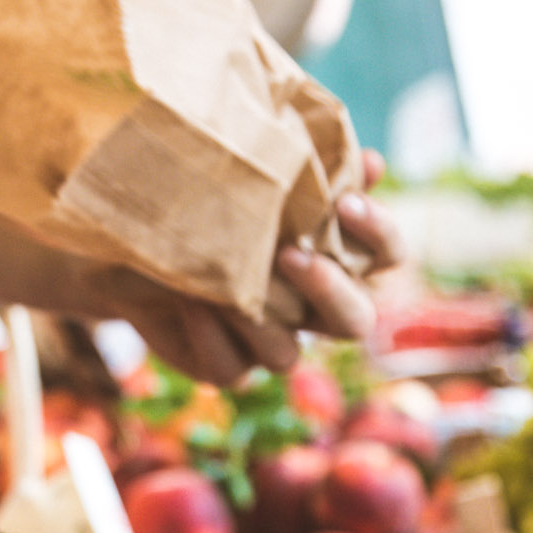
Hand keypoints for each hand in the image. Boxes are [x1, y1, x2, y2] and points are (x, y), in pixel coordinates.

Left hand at [103, 149, 402, 384]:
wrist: (146, 247)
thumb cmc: (220, 206)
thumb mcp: (267, 182)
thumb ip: (317, 174)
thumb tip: (372, 162)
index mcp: (338, 263)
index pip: (387, 257)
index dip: (378, 235)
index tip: (346, 202)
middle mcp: (312, 313)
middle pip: (355, 322)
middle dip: (328, 290)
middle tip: (291, 254)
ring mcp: (270, 345)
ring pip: (287, 356)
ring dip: (260, 319)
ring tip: (230, 278)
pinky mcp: (227, 366)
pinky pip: (231, 370)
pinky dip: (211, 338)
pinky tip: (194, 302)